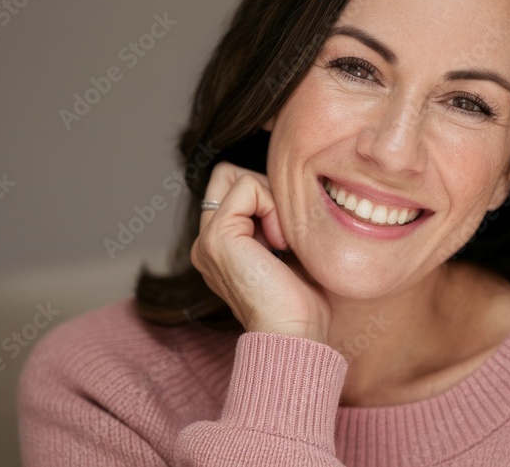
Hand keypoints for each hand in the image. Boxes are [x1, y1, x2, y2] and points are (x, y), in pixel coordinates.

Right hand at [190, 161, 330, 342]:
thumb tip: (289, 191)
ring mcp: (207, 239)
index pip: (236, 188)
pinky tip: (280, 242)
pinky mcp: (216, 237)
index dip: (267, 196)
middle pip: (229, 175)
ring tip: (283, 241)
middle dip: (266, 190)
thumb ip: (276, 222)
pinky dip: (272, 206)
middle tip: (285, 231)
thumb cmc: (302, 302)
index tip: (287, 235)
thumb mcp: (289, 252)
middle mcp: (207, 242)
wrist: (294, 334)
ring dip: (272, 201)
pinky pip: (247, 187)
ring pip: (237, 176)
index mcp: (223, 247)